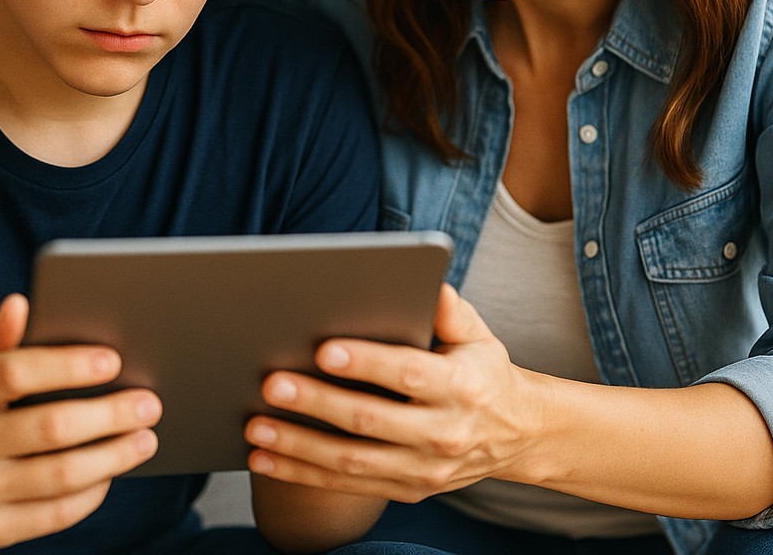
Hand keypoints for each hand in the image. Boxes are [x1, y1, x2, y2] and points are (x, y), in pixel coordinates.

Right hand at [0, 295, 160, 548]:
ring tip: (146, 438)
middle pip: (50, 428)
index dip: (68, 365)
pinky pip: (55, 514)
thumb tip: (20, 302)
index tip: (114, 360)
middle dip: (110, 415)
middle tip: (149, 403)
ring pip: (61, 475)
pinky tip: (113, 472)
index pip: (16, 373)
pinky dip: (92, 493)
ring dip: (114, 456)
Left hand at [244, 284, 544, 501]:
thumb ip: (451, 311)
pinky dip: (301, 474)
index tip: (322, 350)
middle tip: (272, 384)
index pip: (408, 373)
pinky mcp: (408, 491)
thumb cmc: (483, 372)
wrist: (517, 435)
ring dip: (299, 446)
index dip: (366, 363)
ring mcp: (425, 469)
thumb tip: (430, 283)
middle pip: (371, 420)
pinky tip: (264, 460)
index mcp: (461, 386)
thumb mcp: (479, 336)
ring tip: (255, 427)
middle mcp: (444, 432)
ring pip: (352, 461)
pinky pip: (347, 486)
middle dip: (318, 403)